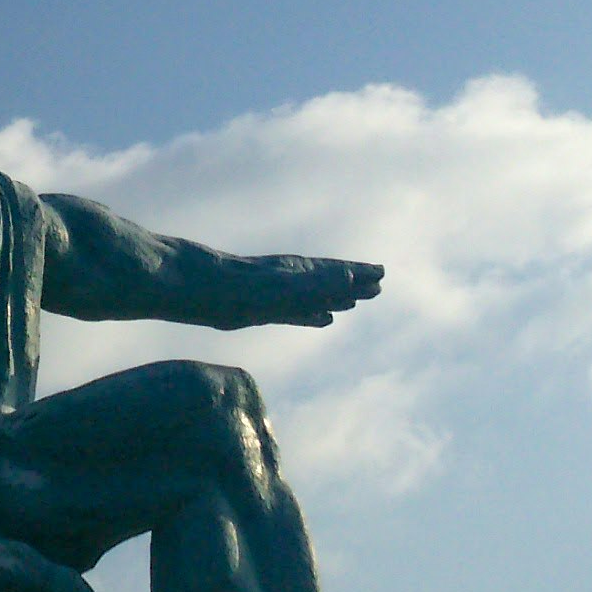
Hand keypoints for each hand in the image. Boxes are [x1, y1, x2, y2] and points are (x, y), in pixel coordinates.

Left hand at [229, 255, 381, 327]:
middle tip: (377, 287)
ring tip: (354, 302)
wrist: (209, 292)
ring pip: (319, 297)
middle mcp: (296, 279)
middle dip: (355, 285)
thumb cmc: (247, 288)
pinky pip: (302, 313)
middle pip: (333, 282)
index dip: (362, 273)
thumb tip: (353, 273)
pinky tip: (323, 320)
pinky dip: (317, 315)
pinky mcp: (268, 310)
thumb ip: (320, 281)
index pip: (340, 271)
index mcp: (304, 271)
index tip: (382, 273)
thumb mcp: (289, 284)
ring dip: (338, 299)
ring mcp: (282, 294)